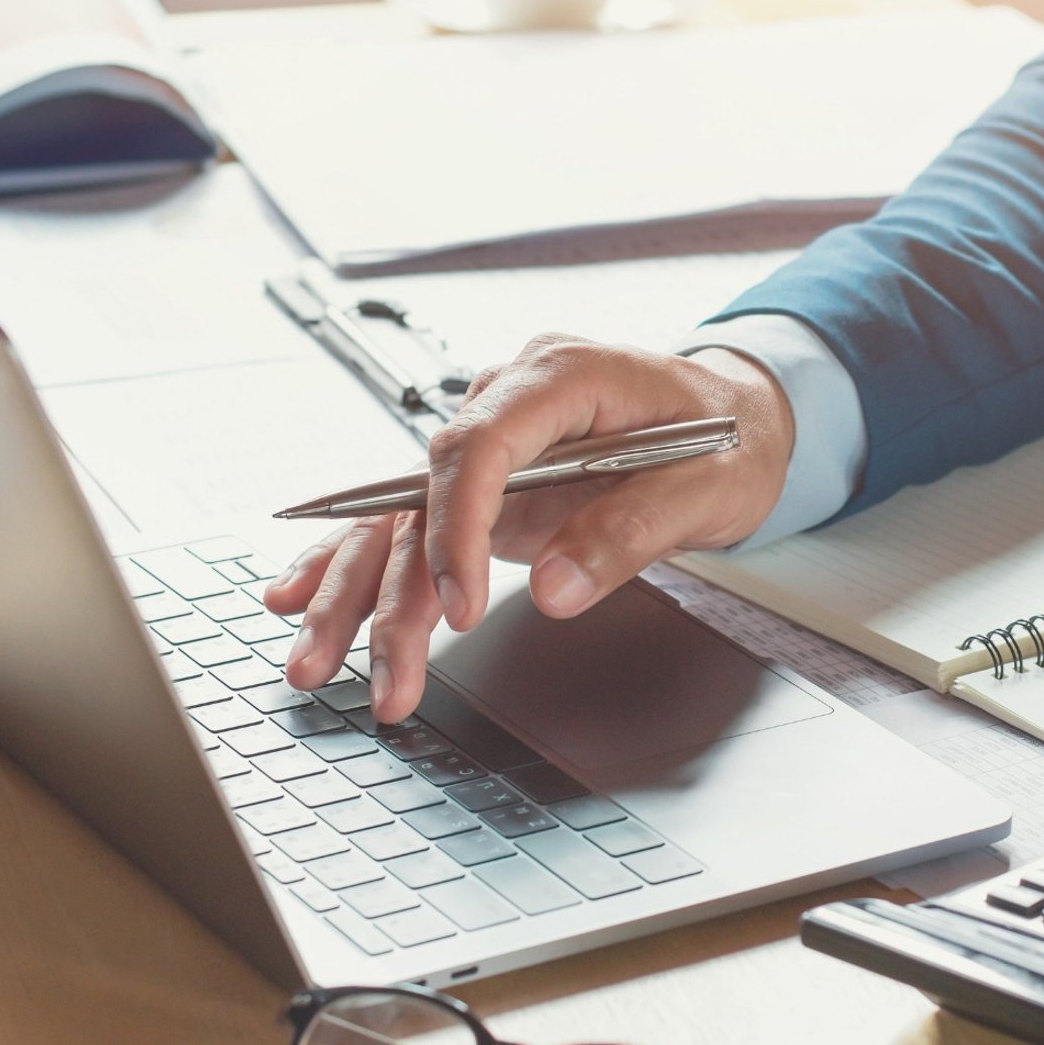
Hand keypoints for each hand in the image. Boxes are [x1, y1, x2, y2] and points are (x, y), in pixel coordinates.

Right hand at [262, 335, 794, 723]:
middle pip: (422, 491)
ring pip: (402, 517)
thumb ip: (629, 532)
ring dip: (356, 593)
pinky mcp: (487, 484)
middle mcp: (511, 400)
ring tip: (315, 665)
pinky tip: (301, 597)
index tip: (457, 606)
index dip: (456, 526)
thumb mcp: (708, 485)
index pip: (478, 445)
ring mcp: (493, 443)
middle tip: (374, 669)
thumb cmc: (730, 436)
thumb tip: (552, 590)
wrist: (741, 415)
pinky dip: (358, 564)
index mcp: (563, 376)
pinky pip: (410, 521)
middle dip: (385, 586)